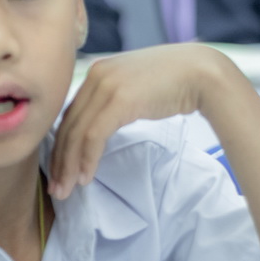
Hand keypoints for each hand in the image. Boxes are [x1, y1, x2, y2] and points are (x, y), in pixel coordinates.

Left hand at [51, 44, 228, 197]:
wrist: (203, 74)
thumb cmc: (176, 83)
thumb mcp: (136, 86)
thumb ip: (115, 99)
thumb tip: (102, 123)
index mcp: (98, 71)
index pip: (70, 113)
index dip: (61, 144)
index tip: (60, 169)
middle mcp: (97, 75)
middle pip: (68, 124)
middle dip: (59, 159)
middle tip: (56, 187)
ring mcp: (107, 86)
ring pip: (77, 133)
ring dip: (69, 165)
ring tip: (67, 189)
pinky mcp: (120, 100)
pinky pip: (93, 136)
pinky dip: (87, 159)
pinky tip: (87, 177)